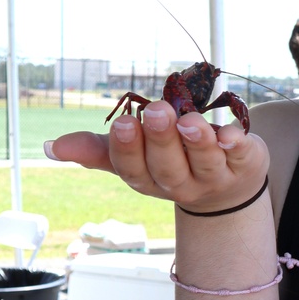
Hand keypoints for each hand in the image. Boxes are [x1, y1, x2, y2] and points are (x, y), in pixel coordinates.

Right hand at [46, 102, 268, 210]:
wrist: (227, 189)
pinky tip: (232, 134)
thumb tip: (52, 146)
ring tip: (190, 120)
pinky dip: (238, 146)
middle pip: (169, 168)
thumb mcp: (135, 158)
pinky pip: (242, 158)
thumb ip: (99, 151)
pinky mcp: (245, 166)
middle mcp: (181, 185)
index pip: (133, 169)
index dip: (128, 148)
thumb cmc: (172, 163)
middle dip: (161, 140)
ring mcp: (215, 179)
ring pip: (205, 163)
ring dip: (198, 141)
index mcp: (149, 180)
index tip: (124, 122)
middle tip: (157, 110)